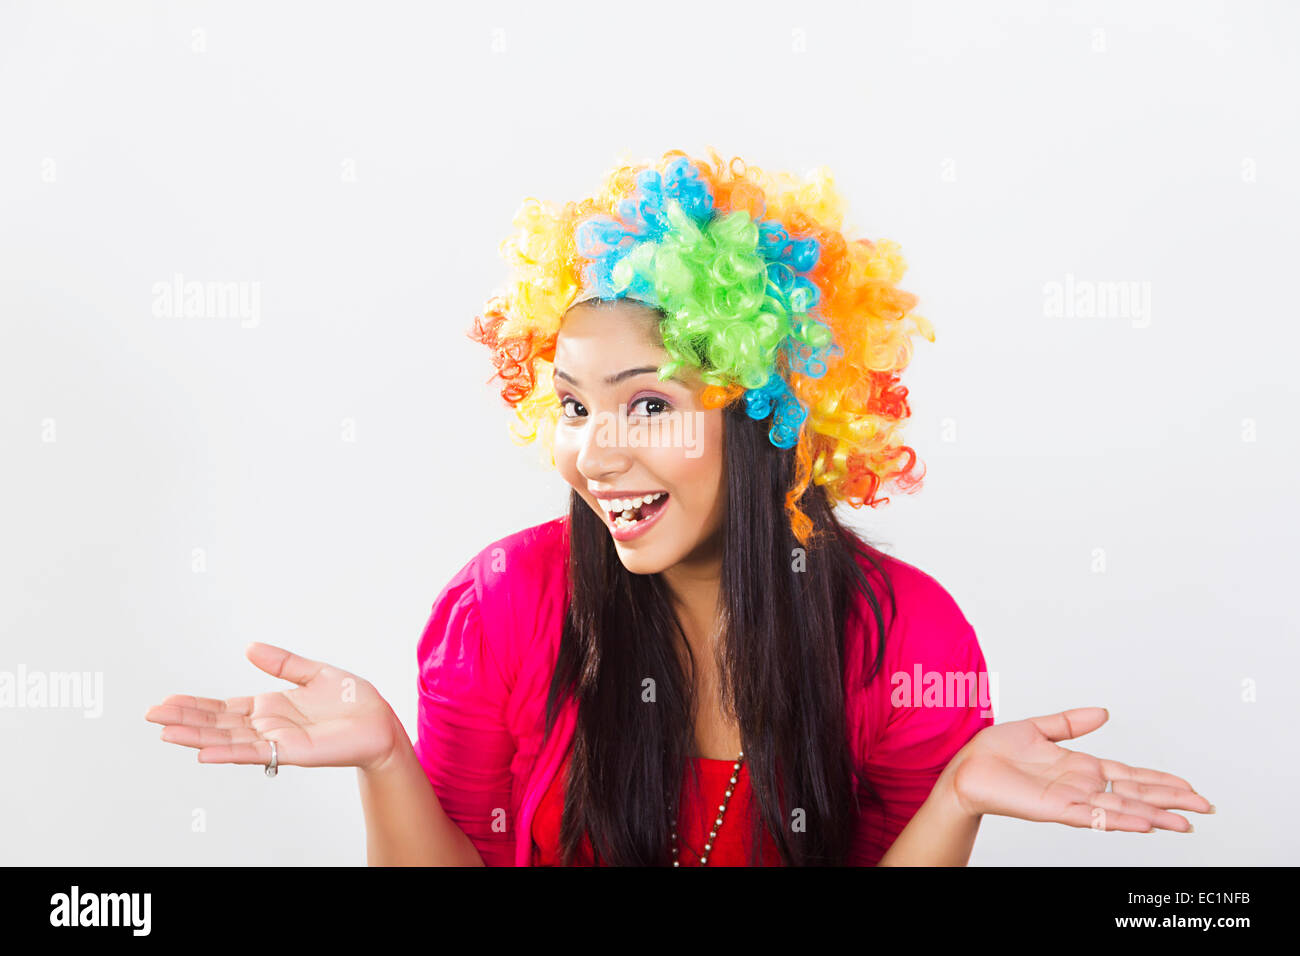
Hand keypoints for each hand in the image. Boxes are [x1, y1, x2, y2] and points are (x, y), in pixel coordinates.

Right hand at [144, 642, 403, 773]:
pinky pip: (254, 753)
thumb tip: (249, 647)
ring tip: (164, 732)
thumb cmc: (352, 702)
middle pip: (217, 723)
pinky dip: (227, 752)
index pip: (222, 708)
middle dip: (184, 719)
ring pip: (227, 739)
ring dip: (196, 736)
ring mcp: (276, 741)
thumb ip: (282, 663)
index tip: (165, 701)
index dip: (194, 705)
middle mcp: (267, 727)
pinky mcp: (291, 751)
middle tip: (150, 715)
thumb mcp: (313, 672)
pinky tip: (202, 752)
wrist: (380, 722)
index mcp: (269, 708)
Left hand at [948, 706, 1213, 831]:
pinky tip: (1143, 823)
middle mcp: (1081, 785)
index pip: (1130, 775)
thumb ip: (1071, 722)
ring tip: (1185, 822)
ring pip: (1122, 808)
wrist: (965, 767)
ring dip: (1154, 814)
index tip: (1190, 787)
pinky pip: (1093, 815)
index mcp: (1080, 767)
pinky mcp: (1054, 808)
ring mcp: (1071, 798)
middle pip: (1135, 793)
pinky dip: (1119, 819)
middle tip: (1206, 807)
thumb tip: (1104, 712)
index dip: (1160, 781)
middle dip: (1170, 800)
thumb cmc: (995, 752)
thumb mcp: (1038, 728)